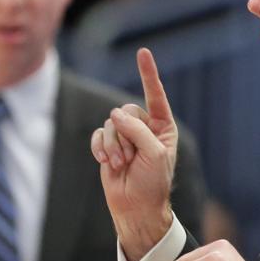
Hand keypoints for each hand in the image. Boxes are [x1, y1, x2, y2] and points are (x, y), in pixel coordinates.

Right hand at [90, 48, 178, 260]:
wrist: (136, 208)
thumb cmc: (152, 183)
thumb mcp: (153, 154)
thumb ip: (137, 130)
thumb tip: (114, 115)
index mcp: (162, 127)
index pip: (155, 95)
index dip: (148, 74)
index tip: (142, 52)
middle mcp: (144, 128)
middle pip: (125, 112)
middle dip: (124, 135)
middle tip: (128, 159)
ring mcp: (124, 137)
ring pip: (110, 125)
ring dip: (112, 146)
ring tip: (119, 165)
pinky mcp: (107, 147)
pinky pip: (98, 135)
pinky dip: (100, 148)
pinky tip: (105, 162)